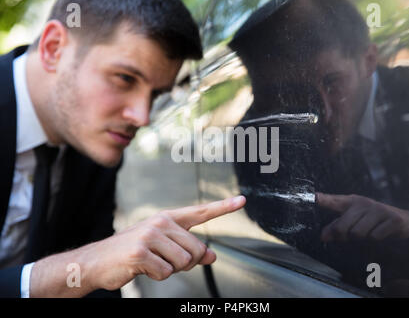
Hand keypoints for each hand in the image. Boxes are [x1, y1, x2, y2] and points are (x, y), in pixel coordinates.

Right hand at [84, 196, 246, 290]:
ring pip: (184, 262)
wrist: (97, 261)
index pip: (200, 212)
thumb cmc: (133, 252)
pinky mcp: (141, 252)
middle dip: (186, 263)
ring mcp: (150, 236)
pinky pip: (166, 272)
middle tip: (164, 260)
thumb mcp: (163, 247)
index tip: (241, 200)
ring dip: (170, 270)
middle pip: (196, 250)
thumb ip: (188, 248)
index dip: (223, 207)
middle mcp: (160, 222)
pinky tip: (143, 268)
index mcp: (167, 219)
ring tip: (152, 262)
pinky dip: (157, 276)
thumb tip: (212, 256)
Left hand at [316, 193, 408, 242]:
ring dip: (362, 239)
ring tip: (369, 233)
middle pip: (342, 226)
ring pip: (358, 233)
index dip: (324, 200)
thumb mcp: (353, 221)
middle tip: (349, 237)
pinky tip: (382, 234)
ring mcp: (379, 210)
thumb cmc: (372, 221)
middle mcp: (364, 203)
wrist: (405, 222)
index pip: (335, 201)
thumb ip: (336, 227)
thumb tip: (323, 237)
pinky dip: (377, 240)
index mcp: (351, 202)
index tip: (315, 197)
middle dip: (343, 236)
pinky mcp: (393, 219)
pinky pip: (375, 237)